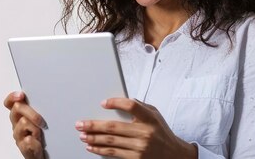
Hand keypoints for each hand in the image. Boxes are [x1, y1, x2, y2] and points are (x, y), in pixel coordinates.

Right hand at [3, 91, 45, 158]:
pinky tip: (39, 143)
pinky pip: (28, 140)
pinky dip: (36, 141)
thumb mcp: (39, 120)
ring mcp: (19, 136)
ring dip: (35, 127)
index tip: (21, 95)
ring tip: (41, 134)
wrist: (41, 155)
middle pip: (17, 108)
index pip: (9, 103)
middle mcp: (16, 124)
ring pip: (23, 122)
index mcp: (19, 116)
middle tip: (41, 120)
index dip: (12, 97)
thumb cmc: (42, 137)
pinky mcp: (23, 148)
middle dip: (31, 112)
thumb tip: (44, 96)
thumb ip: (38, 108)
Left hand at [75, 98, 196, 158]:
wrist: (174, 155)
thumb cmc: (161, 132)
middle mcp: (145, 133)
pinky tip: (91, 147)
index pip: (131, 106)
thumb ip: (140, 106)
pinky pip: (114, 153)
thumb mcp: (155, 115)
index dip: (116, 103)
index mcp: (150, 118)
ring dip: (94, 138)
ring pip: (111, 141)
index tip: (103, 103)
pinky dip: (100, 150)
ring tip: (82, 135)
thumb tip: (120, 100)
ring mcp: (140, 147)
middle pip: (114, 127)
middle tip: (80, 124)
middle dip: (93, 125)